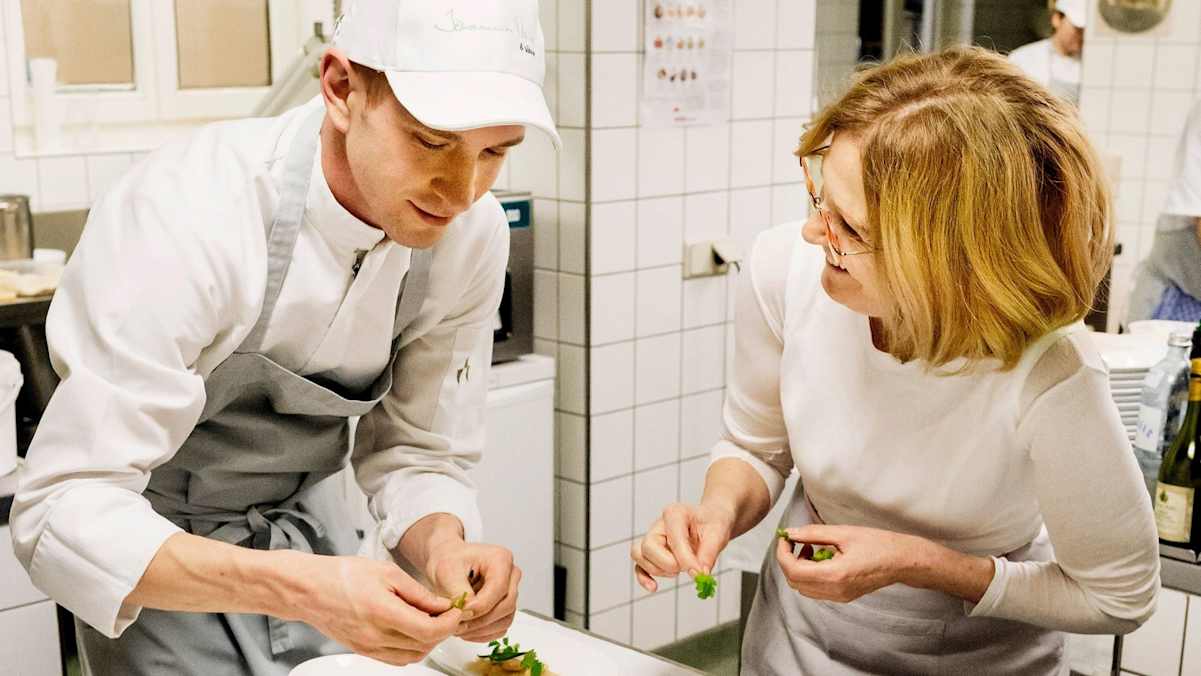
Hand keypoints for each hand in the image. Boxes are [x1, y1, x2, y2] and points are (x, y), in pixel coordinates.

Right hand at [297, 555, 461, 665]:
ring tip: (430, 618)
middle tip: (447, 611)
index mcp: (383, 613)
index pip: (430, 630)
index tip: (456, 609)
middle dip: (443, 630)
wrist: (309, 590)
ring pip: (413, 655)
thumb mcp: (387, 572)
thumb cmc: (343, 575)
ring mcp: (368, 648)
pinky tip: (412, 628)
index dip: (450, 622)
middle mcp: (375, 637)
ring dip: (429, 640)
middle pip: (425, 645)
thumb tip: (443, 605)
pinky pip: (397, 658)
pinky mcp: (364, 651)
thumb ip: (418, 592)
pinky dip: (412, 647)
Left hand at [425, 540, 520, 642]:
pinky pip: (500, 628)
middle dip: (480, 620)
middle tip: (457, 625)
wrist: (446, 564)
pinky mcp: (504, 608)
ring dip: (481, 630)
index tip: (460, 613)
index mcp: (501, 559)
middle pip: (506, 606)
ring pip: (505, 619)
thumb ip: (460, 592)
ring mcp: (510, 593)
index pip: (499, 588)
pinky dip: (483, 634)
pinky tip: (466, 631)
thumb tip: (468, 612)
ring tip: (459, 629)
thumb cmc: (448, 561)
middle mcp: (510, 575)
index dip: (480, 605)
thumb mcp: (447, 572)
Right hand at [631, 502, 734, 592]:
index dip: (685, 557)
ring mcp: (653, 538)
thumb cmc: (713, 523)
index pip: (673, 536)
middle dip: (667, 563)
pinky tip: (653, 587)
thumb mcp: (718, 534)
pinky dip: (644, 578)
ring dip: (659, 570)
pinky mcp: (651, 553)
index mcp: (675, 513)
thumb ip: (709, 554)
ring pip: (640, 555)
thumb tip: (700, 574)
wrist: (711, 522)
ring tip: (678, 570)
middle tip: (685, 569)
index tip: (698, 572)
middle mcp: (659, 525)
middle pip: (648, 546)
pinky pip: (639, 566)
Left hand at [775, 525, 930, 602]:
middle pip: (794, 582)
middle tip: (796, 541)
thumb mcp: (844, 533)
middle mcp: (835, 591)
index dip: (783, 553)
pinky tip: (820, 558)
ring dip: (798, 568)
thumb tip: (790, 533)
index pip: (793, 570)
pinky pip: (816, 590)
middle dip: (788, 560)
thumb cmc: (878, 544)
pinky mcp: (843, 597)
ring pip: (803, 588)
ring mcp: (839, 597)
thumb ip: (813, 534)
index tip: (785, 538)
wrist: (902, 561)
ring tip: (810, 548)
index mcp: (834, 575)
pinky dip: (810, 575)